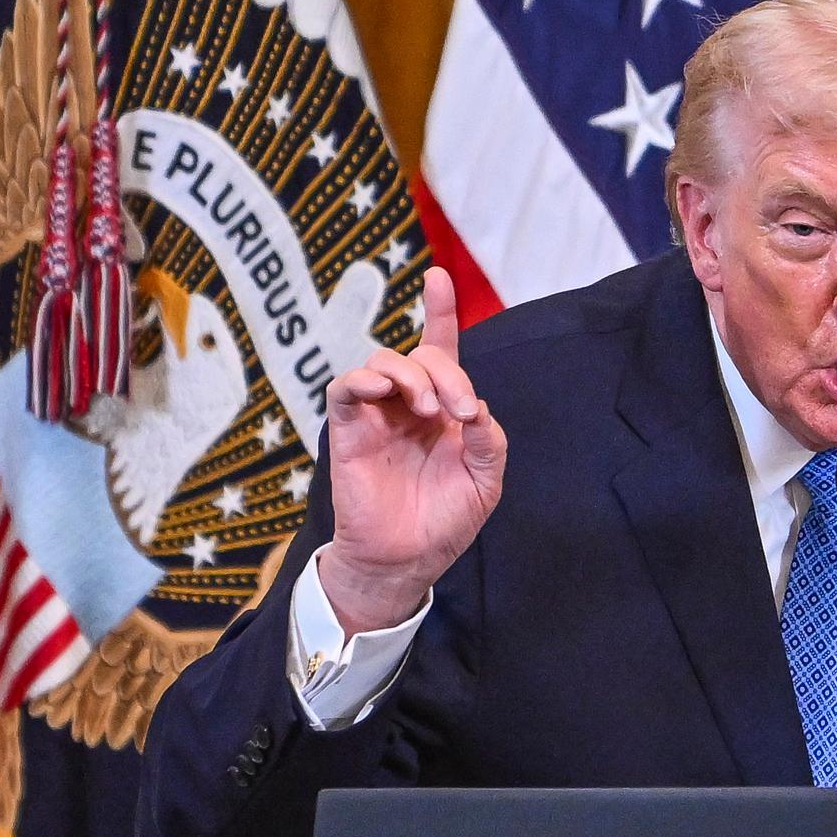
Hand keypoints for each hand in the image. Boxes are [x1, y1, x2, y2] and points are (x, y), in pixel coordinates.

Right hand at [314, 266, 507, 633]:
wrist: (406, 560)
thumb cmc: (443, 521)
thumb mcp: (485, 481)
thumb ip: (489, 441)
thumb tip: (476, 406)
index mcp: (443, 410)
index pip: (441, 350)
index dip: (439, 311)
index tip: (436, 276)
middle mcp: (409, 405)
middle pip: (422, 354)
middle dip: (446, 371)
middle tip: (459, 411)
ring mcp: (378, 414)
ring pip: (384, 360)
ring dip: (412, 375)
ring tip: (429, 411)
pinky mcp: (349, 428)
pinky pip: (347, 386)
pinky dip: (363, 378)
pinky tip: (382, 389)